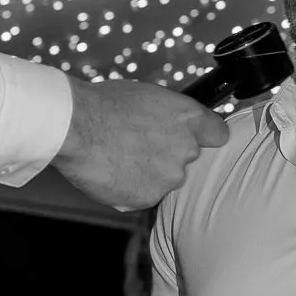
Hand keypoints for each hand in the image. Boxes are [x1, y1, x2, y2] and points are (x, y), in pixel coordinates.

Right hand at [53, 81, 227, 210]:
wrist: (76, 127)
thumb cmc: (104, 104)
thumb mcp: (147, 97)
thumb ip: (169, 116)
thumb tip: (171, 126)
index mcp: (189, 118)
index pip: (219, 134)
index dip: (206, 136)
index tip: (197, 138)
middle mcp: (186, 149)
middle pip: (187, 158)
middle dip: (167, 155)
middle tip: (138, 145)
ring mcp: (169, 177)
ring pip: (164, 179)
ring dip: (148, 173)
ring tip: (119, 156)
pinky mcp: (148, 198)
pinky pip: (143, 195)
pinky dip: (130, 188)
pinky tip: (112, 172)